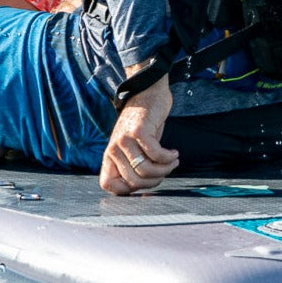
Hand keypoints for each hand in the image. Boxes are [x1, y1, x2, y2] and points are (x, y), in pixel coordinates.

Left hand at [99, 77, 178, 195]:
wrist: (147, 92)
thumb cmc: (144, 126)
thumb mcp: (133, 149)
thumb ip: (133, 166)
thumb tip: (143, 189)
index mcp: (109, 156)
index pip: (107, 184)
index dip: (127, 190)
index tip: (146, 182)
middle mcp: (113, 149)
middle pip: (134, 182)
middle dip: (155, 181)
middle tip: (166, 171)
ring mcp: (124, 140)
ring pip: (146, 170)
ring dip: (165, 170)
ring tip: (172, 162)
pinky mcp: (138, 131)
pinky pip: (156, 155)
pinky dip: (169, 158)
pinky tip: (174, 153)